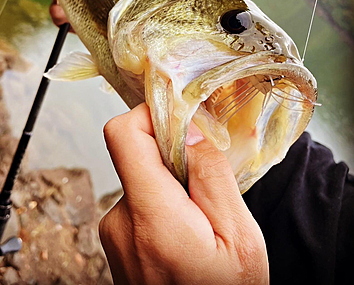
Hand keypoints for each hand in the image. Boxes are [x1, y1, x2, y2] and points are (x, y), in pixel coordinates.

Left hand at [99, 104, 268, 284]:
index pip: (123, 135)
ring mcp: (114, 232)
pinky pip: (138, 200)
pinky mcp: (116, 240)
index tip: (180, 116)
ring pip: (141, 177)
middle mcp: (120, 221)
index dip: (148, 113)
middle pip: (135, 153)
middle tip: (206, 182)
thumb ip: (212, 176)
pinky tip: (186, 230)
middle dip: (173, 155)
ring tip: (200, 218)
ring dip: (171, 183)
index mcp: (150, 217)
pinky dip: (163, 201)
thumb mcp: (239, 239)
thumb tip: (191, 128)